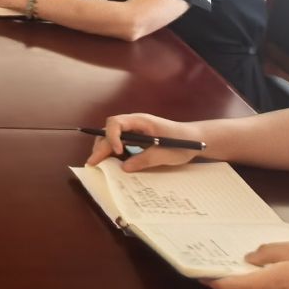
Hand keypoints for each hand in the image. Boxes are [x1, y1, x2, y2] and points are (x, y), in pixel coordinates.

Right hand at [87, 113, 208, 170]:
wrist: (195, 140)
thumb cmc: (183, 142)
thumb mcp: (166, 153)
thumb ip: (145, 159)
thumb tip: (124, 167)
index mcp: (141, 121)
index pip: (116, 122)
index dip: (112, 137)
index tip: (119, 152)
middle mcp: (134, 124)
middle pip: (109, 131)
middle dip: (100, 146)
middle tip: (93, 163)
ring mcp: (134, 131)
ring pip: (111, 137)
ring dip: (103, 149)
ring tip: (98, 164)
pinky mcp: (136, 140)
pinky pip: (119, 144)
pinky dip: (112, 153)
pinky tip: (111, 164)